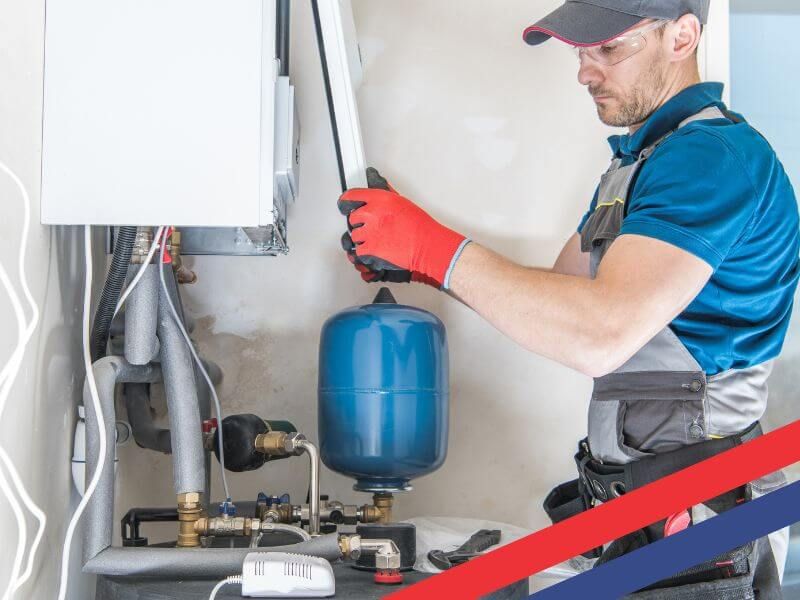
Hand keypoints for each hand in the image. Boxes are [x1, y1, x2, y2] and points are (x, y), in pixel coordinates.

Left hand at [340, 168, 413, 283]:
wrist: (426, 245)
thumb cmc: (420, 226)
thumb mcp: (402, 203)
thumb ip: (386, 195)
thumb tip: (377, 184)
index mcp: (380, 199)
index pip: (352, 196)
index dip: (346, 202)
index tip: (344, 204)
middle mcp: (372, 213)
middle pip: (352, 218)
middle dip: (360, 224)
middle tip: (372, 228)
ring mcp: (370, 231)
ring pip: (355, 236)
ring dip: (363, 239)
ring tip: (378, 240)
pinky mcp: (370, 248)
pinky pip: (358, 251)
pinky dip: (365, 253)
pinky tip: (376, 250)